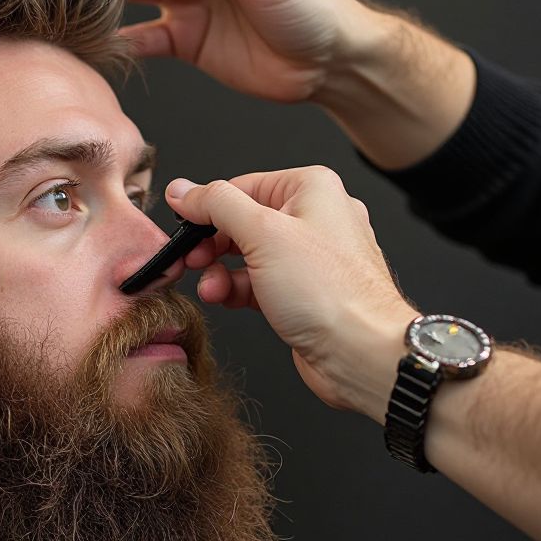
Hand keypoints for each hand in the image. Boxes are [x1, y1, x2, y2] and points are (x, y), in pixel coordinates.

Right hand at [165, 167, 416, 418]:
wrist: (361, 353)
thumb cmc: (329, 293)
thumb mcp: (262, 233)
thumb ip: (216, 205)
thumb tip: (183, 189)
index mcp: (310, 189)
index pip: (240, 187)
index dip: (205, 209)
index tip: (180, 228)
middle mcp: (313, 217)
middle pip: (241, 221)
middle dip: (211, 245)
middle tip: (190, 261)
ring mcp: (309, 257)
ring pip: (247, 255)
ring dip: (220, 272)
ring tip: (211, 289)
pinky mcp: (302, 292)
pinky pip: (258, 282)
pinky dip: (236, 289)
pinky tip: (223, 298)